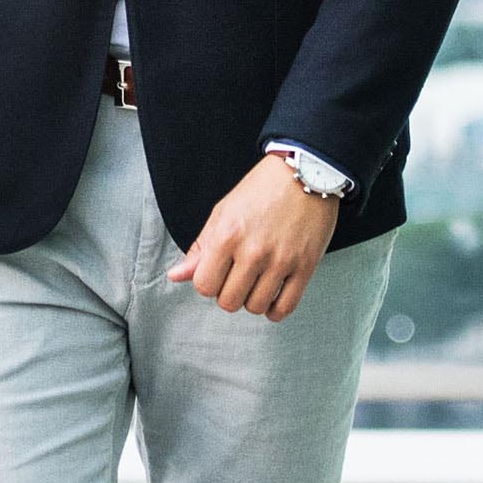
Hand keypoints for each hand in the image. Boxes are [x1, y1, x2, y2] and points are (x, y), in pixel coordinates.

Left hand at [169, 157, 340, 320]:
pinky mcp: (306, 266)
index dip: (208, 282)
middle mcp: (253, 251)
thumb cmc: (260, 191)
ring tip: (256, 281)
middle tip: (237, 276)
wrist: (304, 172)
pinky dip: (275, 310)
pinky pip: (285, 307)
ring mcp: (281, 261)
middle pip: (229, 302)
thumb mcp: (223, 213)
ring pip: (256, 307)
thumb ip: (200, 248)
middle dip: (229, 293)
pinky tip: (273, 295)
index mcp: (227, 236)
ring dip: (252, 299)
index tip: (218, 271)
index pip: (204, 286)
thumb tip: (176, 276)